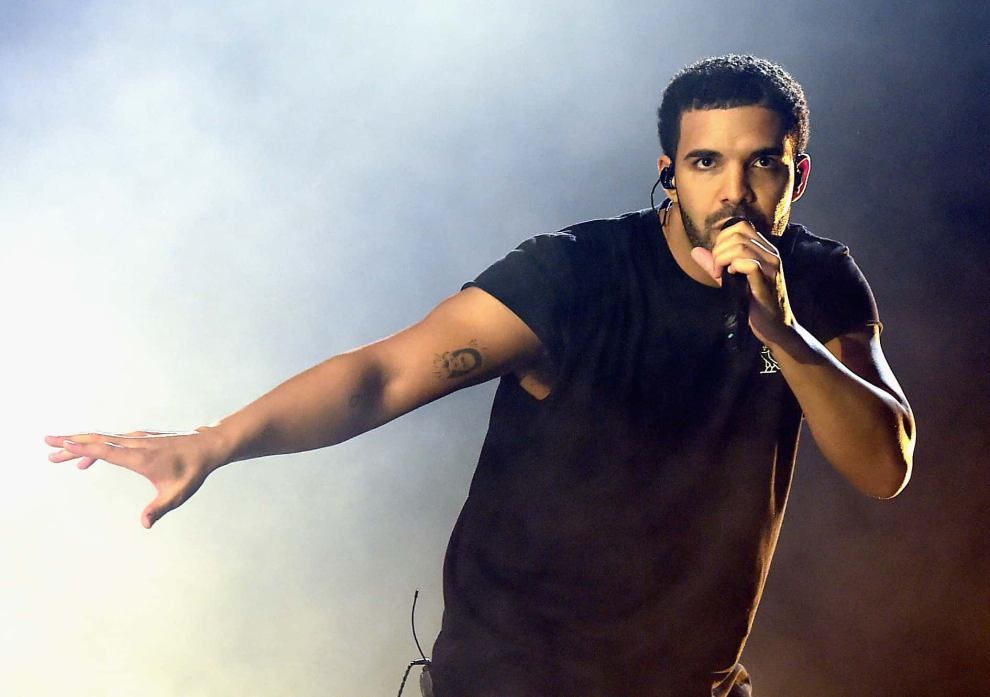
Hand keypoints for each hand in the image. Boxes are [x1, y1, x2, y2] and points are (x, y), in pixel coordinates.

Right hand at [45, 427, 228, 528]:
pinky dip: (95, 447)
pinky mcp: (139, 439)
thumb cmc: (192, 471)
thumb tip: (144, 525)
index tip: (64, 444)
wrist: (206, 447)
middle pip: (98, 440)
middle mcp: (135, 444)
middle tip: (46, 442)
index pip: (108, 450)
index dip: (85, 448)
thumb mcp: (178, 494)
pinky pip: (111, 441)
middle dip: (71, 441)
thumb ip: (159, 508)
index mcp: (141, 457)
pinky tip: (86, 461)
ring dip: (79, 443)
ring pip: (102, 438)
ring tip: (56, 451)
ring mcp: (136, 439)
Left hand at [689, 220, 794, 345]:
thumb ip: (715, 264)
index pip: (740, 226)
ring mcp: (771, 266)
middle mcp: (770, 254)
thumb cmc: (754, 304)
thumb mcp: (731, 280)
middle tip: (716, 270)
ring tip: (721, 275)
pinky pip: (749, 264)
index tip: (717, 259)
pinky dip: (734, 268)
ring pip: (740, 246)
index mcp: (763, 250)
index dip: (721, 239)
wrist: (775, 327)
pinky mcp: (768, 281)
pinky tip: (731, 277)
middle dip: (718, 250)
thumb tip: (695, 251)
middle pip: (737, 233)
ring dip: (722, 259)